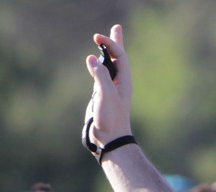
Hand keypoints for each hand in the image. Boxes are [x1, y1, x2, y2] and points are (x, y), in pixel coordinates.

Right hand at [84, 24, 132, 147]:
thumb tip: (91, 58)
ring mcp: (109, 90)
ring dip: (107, 53)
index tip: (97, 37)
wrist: (109, 140)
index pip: (119, 56)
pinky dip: (98, 67)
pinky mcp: (101, 97)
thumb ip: (100, 75)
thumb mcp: (106, 94)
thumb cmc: (111, 119)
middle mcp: (118, 83)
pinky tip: (95, 65)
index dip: (110, 43)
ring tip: (103, 43)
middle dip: (115, 43)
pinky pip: (100, 77)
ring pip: (108, 67)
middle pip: (118, 58)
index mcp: (124, 81)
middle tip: (116, 28)